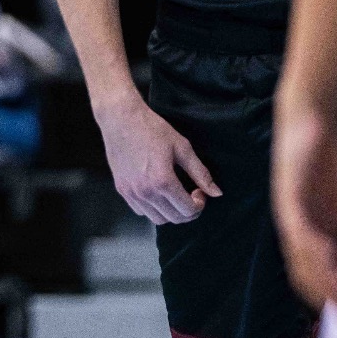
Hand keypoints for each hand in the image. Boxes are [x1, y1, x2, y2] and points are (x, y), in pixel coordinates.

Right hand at [94, 92, 220, 223]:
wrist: (119, 118)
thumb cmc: (152, 128)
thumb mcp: (181, 147)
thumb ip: (200, 173)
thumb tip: (217, 193)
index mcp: (163, 181)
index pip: (188, 209)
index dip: (200, 204)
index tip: (199, 191)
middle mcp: (146, 191)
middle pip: (174, 218)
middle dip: (188, 211)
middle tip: (191, 195)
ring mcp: (131, 192)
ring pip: (157, 219)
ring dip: (171, 213)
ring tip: (174, 195)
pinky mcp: (121, 189)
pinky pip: (141, 211)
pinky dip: (153, 209)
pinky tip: (157, 193)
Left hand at [272, 105, 336, 319]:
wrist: (314, 119)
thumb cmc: (331, 160)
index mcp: (308, 228)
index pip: (312, 271)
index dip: (331, 293)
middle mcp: (293, 223)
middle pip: (304, 269)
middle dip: (329, 294)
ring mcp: (288, 208)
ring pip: (299, 253)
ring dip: (322, 276)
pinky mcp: (286, 192)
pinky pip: (296, 224)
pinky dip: (311, 244)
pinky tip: (327, 256)